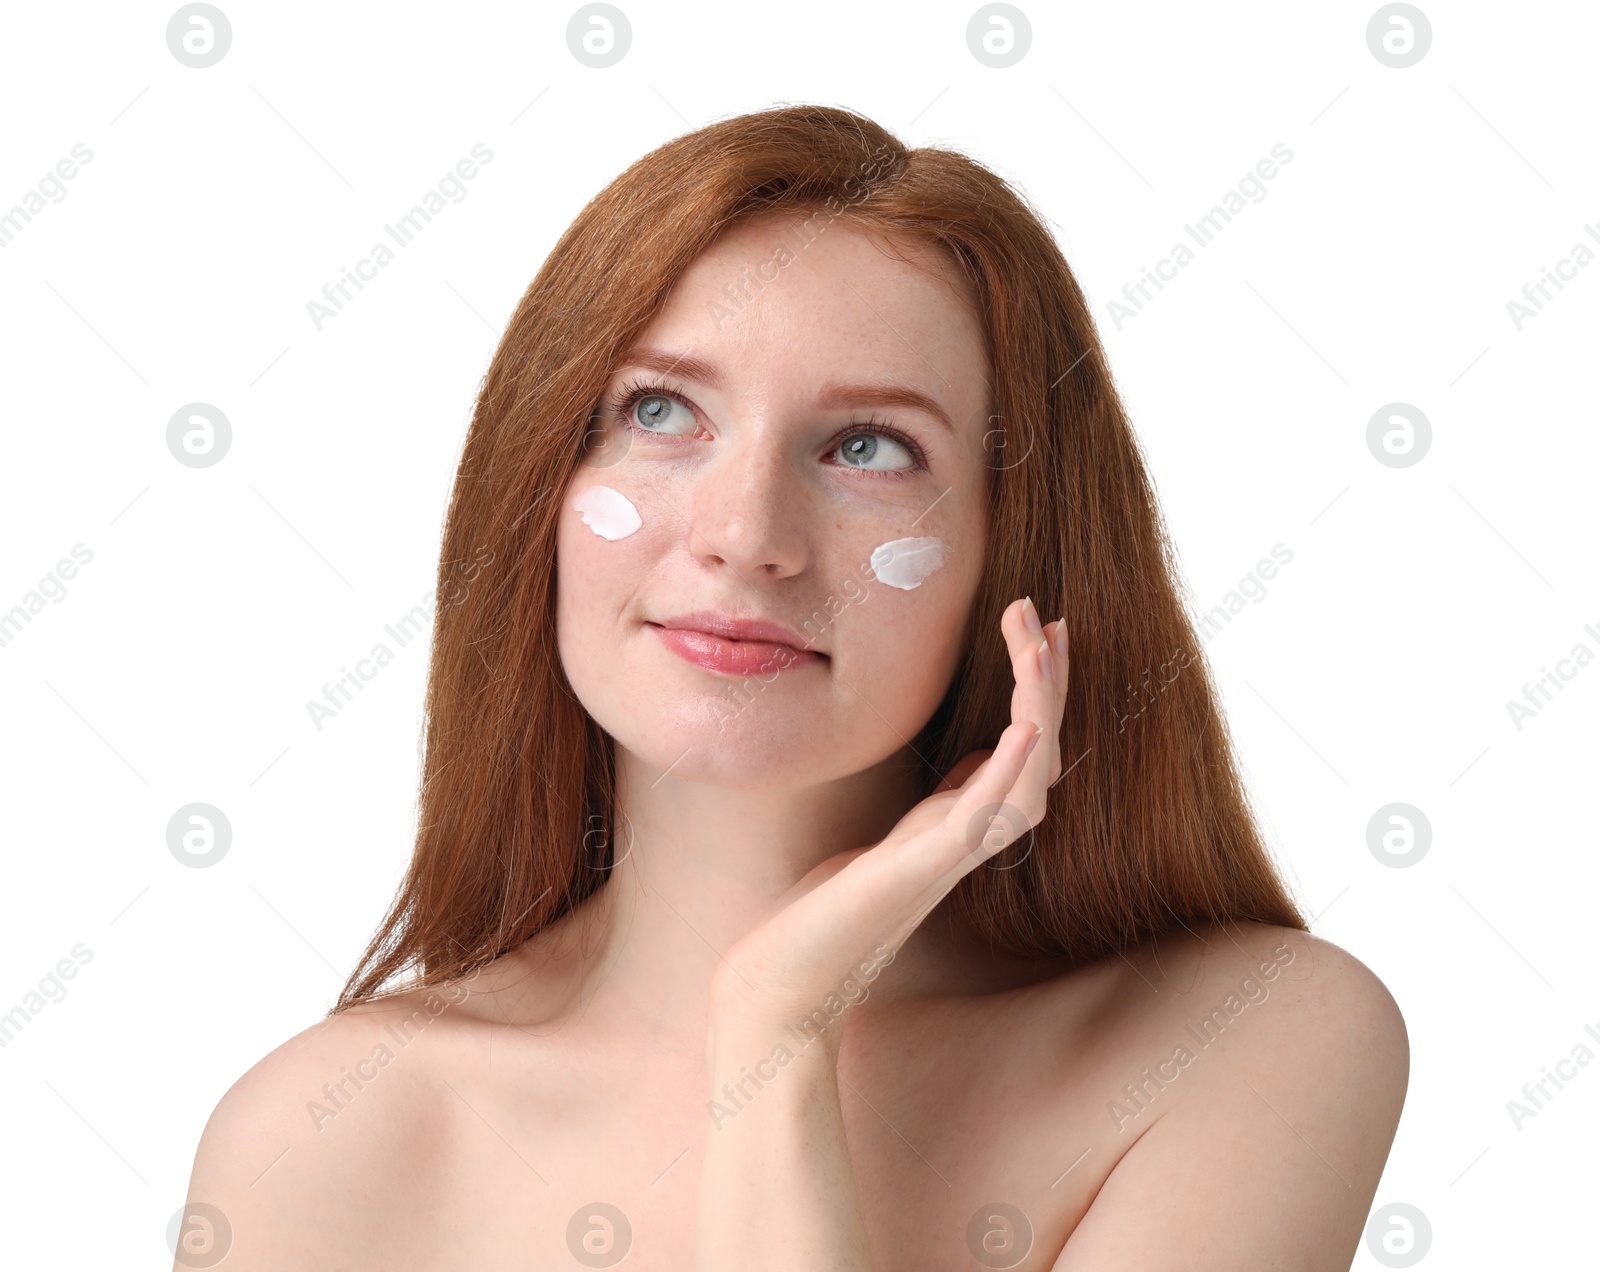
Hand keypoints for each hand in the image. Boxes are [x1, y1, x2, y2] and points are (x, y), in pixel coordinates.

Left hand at [708, 596, 1069, 1048]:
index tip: (1041, 630)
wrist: (786, 982)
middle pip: (1040, 751)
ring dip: (1041, 706)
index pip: (1024, 746)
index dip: (1041, 691)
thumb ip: (940, 804)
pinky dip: (1012, 767)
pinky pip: (984, 814)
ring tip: (1040, 645)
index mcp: (960, 825)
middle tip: (1045, 617)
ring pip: (1027, 774)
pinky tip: (1027, 725)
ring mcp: (950, 856)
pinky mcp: (921, 870)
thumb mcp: (892, 839)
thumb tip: (979, 761)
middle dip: (1048, 682)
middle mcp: (969, 838)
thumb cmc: (828, 916)